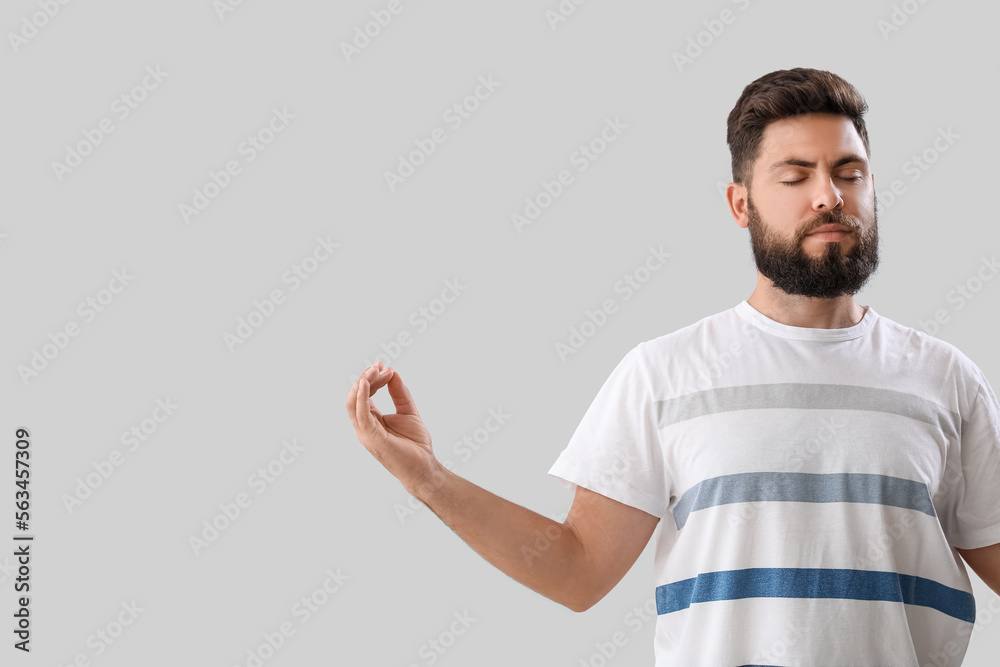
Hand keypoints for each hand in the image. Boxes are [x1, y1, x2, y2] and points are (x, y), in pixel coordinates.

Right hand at [346, 362, 439, 495]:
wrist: (425, 468)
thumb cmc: (416, 445)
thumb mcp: (408, 412)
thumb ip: (400, 394)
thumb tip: (393, 373)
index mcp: (371, 421)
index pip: (363, 395)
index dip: (372, 378)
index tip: (385, 367)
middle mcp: (364, 427)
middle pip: (355, 396)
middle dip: (366, 377)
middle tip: (381, 366)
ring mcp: (366, 433)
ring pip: (353, 403)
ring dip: (362, 383)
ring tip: (375, 370)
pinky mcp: (372, 438)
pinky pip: (361, 415)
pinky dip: (361, 398)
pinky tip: (366, 384)